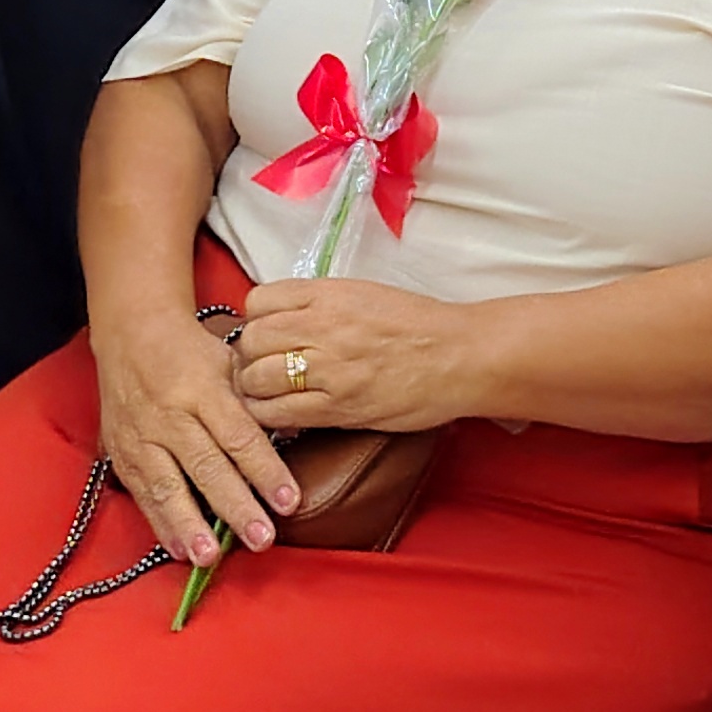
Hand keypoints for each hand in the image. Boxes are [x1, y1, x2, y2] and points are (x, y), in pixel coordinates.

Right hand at [92, 303, 300, 566]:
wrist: (131, 334)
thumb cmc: (190, 352)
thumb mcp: (228, 361)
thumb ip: (254, 401)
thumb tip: (290, 437)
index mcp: (202, 388)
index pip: (239, 436)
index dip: (266, 471)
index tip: (289, 501)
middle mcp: (170, 415)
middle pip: (207, 467)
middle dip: (235, 507)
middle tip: (260, 539)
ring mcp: (142, 437)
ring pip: (168, 486)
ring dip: (190, 525)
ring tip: (210, 557)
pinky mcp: (122, 454)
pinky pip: (143, 495)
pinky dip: (161, 524)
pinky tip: (180, 550)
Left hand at [223, 275, 483, 434]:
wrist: (461, 356)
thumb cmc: (419, 325)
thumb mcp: (364, 294)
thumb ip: (319, 303)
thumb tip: (280, 319)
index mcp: (328, 294)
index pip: (258, 301)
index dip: (256, 321)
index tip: (266, 334)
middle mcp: (322, 326)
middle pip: (250, 341)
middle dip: (249, 357)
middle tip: (262, 369)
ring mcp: (328, 368)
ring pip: (255, 379)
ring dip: (255, 390)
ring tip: (270, 395)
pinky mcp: (337, 407)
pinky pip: (277, 413)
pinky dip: (270, 417)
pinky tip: (282, 415)